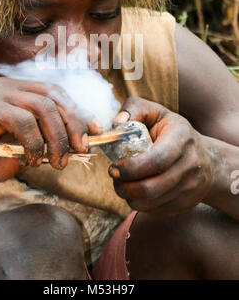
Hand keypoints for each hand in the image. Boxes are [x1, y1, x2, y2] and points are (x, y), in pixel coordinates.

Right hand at [0, 77, 101, 186]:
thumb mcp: (27, 148)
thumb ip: (49, 139)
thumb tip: (80, 142)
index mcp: (22, 91)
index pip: (59, 94)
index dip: (79, 112)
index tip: (95, 132)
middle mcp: (12, 86)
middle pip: (55, 96)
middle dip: (73, 124)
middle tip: (78, 150)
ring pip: (42, 106)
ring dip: (56, 137)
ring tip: (56, 161)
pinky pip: (21, 120)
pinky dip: (33, 142)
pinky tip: (29, 159)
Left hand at [109, 97, 214, 215]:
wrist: (207, 158)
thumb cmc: (172, 131)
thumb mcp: (156, 112)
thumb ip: (134, 109)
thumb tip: (117, 124)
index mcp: (182, 138)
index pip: (157, 160)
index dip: (131, 168)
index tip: (114, 167)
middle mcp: (191, 164)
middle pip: (153, 187)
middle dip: (125, 186)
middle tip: (114, 177)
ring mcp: (191, 187)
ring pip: (152, 202)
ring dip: (129, 197)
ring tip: (121, 184)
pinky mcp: (187, 203)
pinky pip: (157, 210)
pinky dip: (141, 204)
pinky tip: (135, 191)